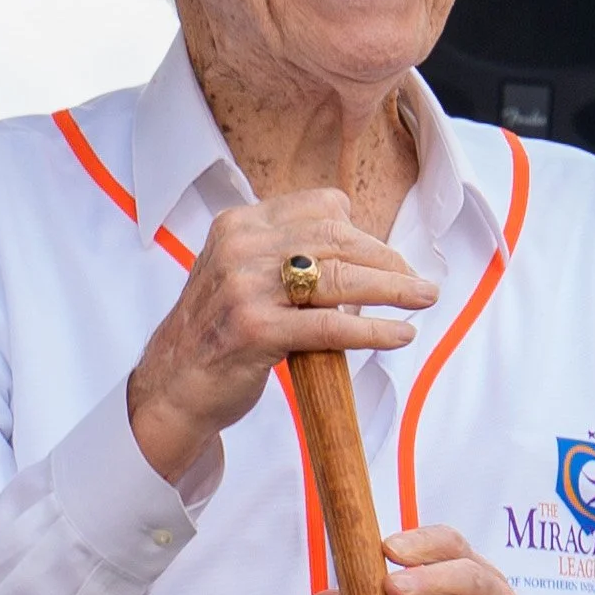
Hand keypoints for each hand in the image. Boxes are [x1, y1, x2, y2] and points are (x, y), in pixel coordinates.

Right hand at [127, 190, 436, 480]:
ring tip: (424, 299)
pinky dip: (373, 330)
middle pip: (336, 240)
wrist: (170, 387)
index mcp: (238, 224)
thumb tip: (360, 256)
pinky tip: (400, 334)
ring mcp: (245, 288)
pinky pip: (330, 326)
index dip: (362, 231)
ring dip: (393, 289)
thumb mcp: (240, 276)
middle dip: (387, 261)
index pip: (319, 208)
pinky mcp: (255, 331)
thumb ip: (285, 256)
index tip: (386, 256)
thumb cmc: (216, 334)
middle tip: (419, 283)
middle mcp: (239, 247)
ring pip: (338, 279)